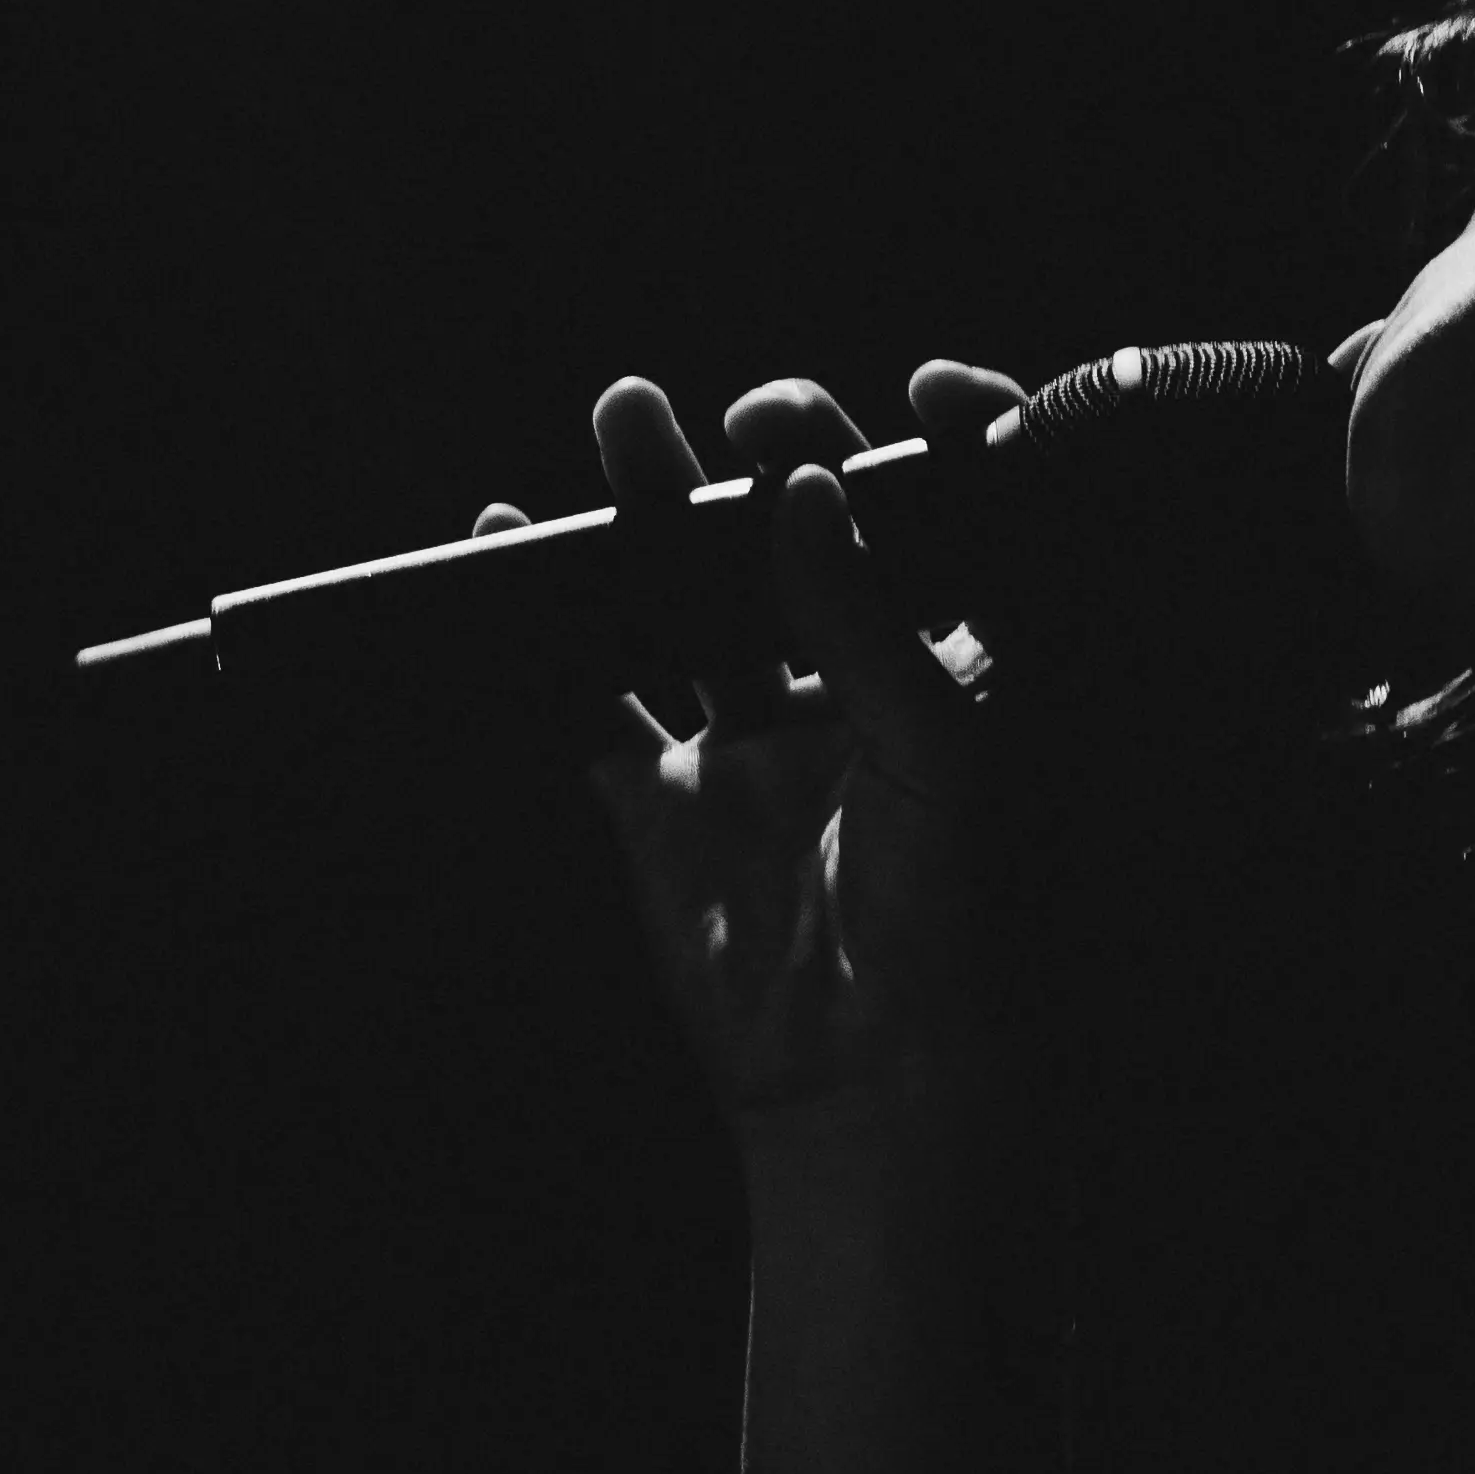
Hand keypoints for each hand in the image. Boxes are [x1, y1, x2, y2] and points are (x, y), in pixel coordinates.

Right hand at [474, 362, 1027, 1130]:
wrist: (873, 1080)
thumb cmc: (961, 918)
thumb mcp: (942, 748)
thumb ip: (865, 616)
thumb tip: (802, 486)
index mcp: (962, 670)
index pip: (963, 522)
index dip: (948, 442)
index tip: (917, 393)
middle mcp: (860, 689)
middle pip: (811, 535)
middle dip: (779, 453)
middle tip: (750, 418)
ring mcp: (757, 739)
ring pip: (694, 590)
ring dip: (656, 506)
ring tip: (627, 416)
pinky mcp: (666, 798)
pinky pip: (594, 690)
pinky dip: (545, 620)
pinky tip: (511, 537)